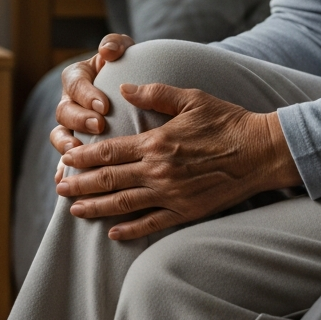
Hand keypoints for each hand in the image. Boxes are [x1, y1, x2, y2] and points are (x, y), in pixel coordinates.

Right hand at [50, 34, 133, 182]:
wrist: (135, 92)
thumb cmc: (129, 67)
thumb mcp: (123, 50)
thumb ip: (115, 44)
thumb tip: (108, 51)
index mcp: (78, 77)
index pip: (75, 83)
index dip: (86, 95)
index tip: (104, 105)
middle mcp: (70, 101)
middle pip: (64, 111)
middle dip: (79, 120)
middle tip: (99, 127)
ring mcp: (70, 125)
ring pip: (59, 135)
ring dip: (66, 145)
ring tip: (79, 153)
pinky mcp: (77, 146)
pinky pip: (65, 159)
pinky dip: (64, 170)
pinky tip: (66, 180)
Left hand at [55, 82, 300, 239]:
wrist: (261, 152)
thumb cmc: (227, 121)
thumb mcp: (191, 98)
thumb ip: (156, 93)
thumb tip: (126, 86)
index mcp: (157, 142)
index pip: (110, 151)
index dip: (84, 156)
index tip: (66, 158)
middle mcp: (160, 171)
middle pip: (110, 180)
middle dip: (81, 184)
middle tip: (59, 187)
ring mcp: (173, 195)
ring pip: (125, 204)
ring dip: (97, 207)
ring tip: (74, 210)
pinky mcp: (187, 211)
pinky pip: (152, 224)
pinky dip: (130, 230)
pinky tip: (113, 233)